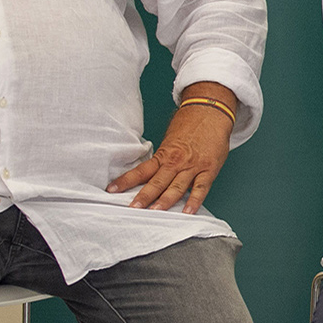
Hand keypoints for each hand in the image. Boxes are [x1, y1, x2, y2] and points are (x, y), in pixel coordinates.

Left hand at [108, 102, 233, 212]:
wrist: (210, 110)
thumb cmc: (190, 123)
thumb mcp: (171, 139)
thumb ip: (163, 157)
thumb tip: (151, 171)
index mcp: (164, 154)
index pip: (141, 171)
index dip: (126, 180)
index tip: (112, 190)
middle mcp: (176, 162)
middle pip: (157, 182)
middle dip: (144, 196)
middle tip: (132, 208)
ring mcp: (192, 166)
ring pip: (176, 187)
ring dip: (165, 201)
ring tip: (155, 212)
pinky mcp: (208, 169)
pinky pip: (201, 188)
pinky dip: (194, 201)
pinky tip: (187, 212)